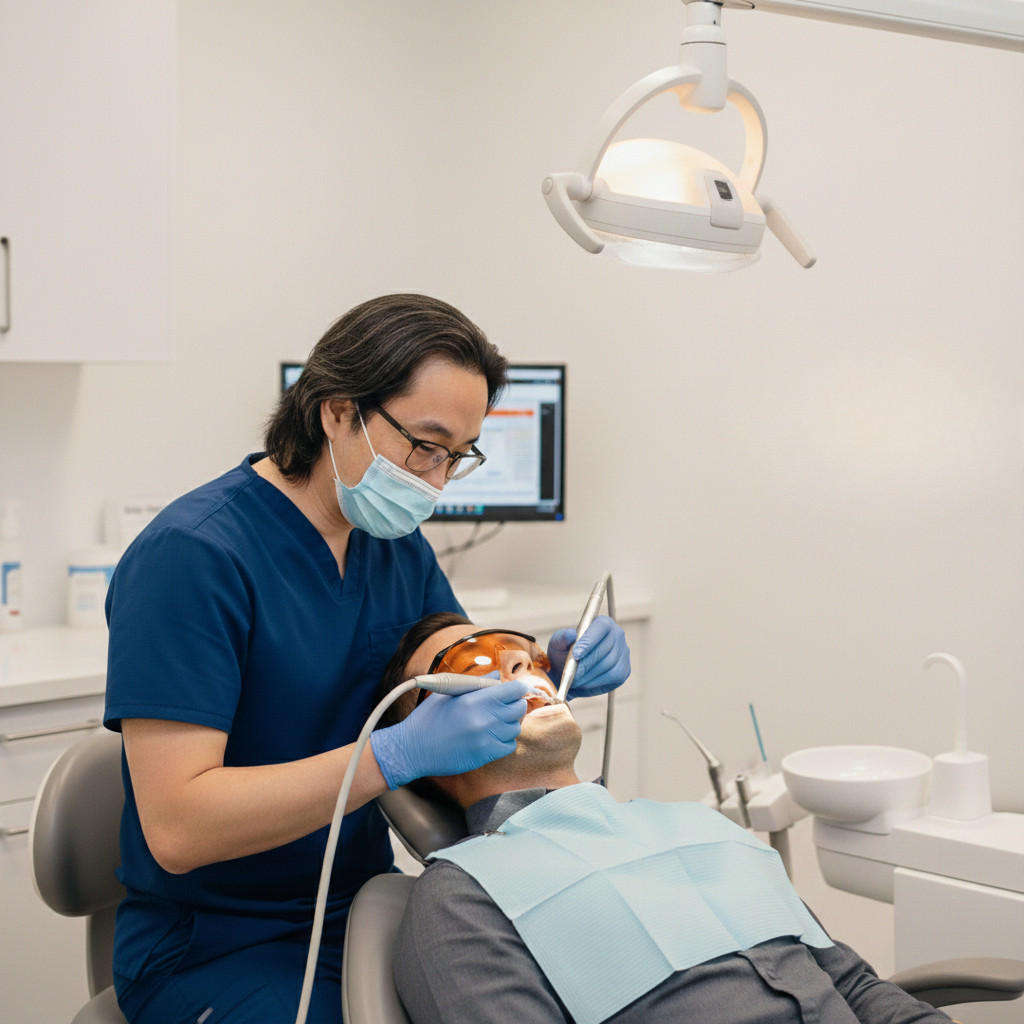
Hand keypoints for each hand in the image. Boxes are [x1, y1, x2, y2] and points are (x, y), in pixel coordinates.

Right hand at [369, 679, 531, 789]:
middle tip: (502, 706)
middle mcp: (484, 718)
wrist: (412, 749)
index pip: (514, 690)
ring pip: (515, 727)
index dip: (517, 688)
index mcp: (474, 699)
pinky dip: (504, 741)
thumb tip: (497, 675)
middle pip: (519, 708)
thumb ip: (477, 683)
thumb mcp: (448, 693)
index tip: (512, 691)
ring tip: (491, 722)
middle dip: (514, 704)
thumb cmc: (428, 718)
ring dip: (508, 723)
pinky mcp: (485, 755)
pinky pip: (509, 745)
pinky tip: (489, 737)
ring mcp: (486, 738)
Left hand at [546, 615, 630, 698]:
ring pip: (609, 666)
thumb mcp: (557, 645)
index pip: (601, 627)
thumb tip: (570, 634)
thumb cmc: (563, 653)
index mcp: (602, 622)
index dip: (589, 641)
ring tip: (575, 680)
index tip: (576, 655)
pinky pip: (614, 677)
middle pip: (605, 649)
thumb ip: (562, 638)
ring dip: (589, 676)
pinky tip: (584, 683)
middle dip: (586, 664)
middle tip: (572, 675)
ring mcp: (623, 653)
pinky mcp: (624, 670)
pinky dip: (596, 682)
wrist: (568, 671)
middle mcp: (617, 634)